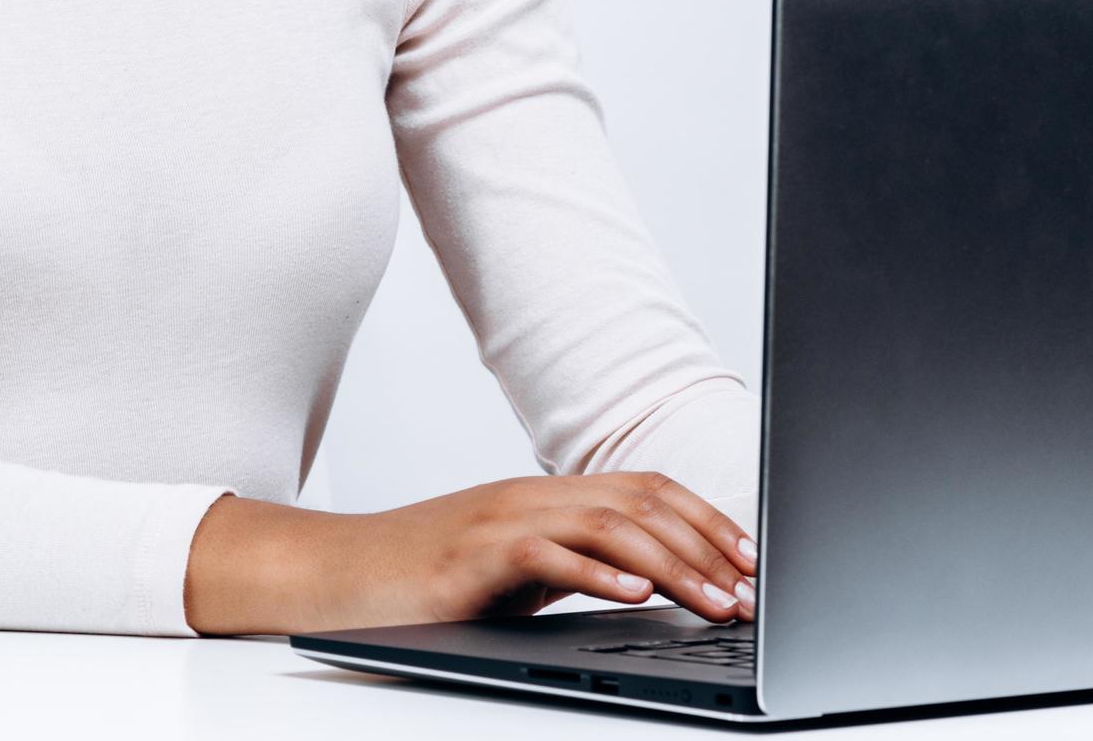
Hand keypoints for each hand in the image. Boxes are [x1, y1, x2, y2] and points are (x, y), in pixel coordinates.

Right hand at [183, 472, 756, 635]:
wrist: (341, 574)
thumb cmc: (428, 580)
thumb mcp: (517, 569)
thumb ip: (575, 563)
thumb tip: (652, 582)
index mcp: (546, 496)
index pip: (643, 490)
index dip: (705, 519)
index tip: (751, 559)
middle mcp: (530, 496)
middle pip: (638, 504)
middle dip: (705, 546)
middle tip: (748, 591)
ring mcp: (500, 520)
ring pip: (606, 525)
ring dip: (671, 565)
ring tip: (712, 602)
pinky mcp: (472, 555)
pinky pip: (545, 554)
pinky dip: (595, 572)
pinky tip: (634, 594)